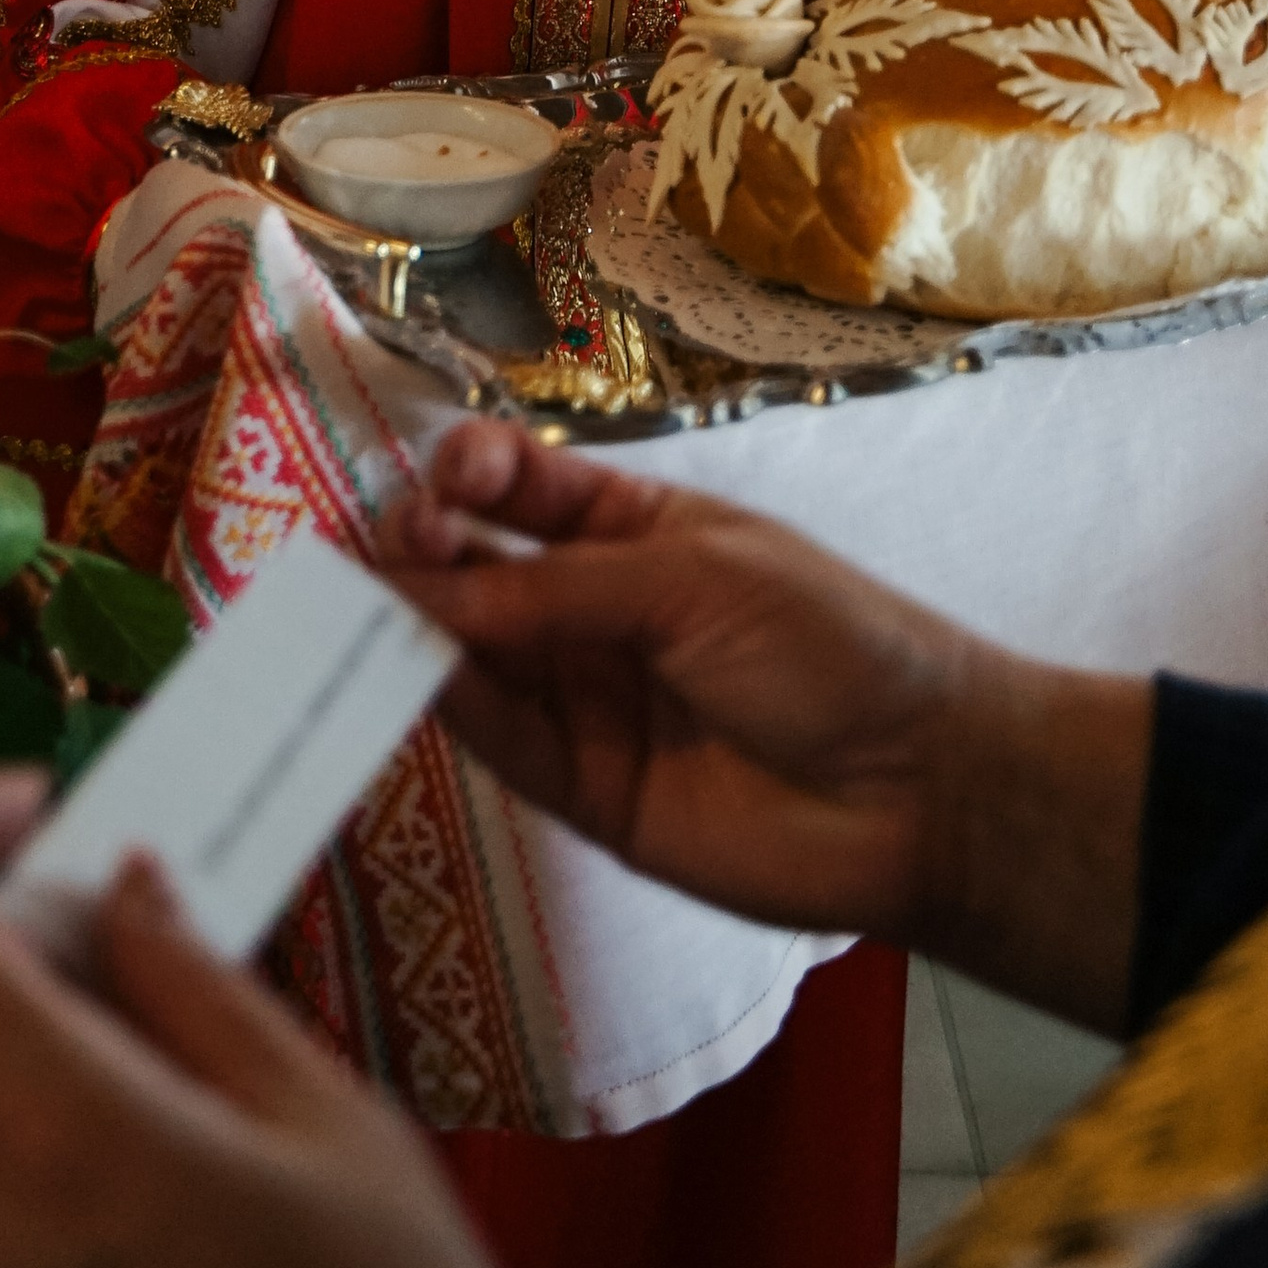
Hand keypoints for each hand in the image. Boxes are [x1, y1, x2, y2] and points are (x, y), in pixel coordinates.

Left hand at [0, 769, 549, 1267]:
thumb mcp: (337, 1130)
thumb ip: (201, 988)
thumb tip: (122, 884)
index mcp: (62, 1135)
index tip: (34, 807)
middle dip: (48, 980)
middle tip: (171, 987)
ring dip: (53, 1094)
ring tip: (198, 1146)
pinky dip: (48, 1197)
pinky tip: (167, 1246)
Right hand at [382, 424, 1150, 1033]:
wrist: (917, 792)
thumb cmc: (829, 646)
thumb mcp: (694, 580)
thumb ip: (556, 588)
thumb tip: (427, 584)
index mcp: (636, 528)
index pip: (527, 487)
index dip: (473, 474)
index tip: (444, 477)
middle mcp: (596, 608)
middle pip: (481, 567)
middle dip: (423, 546)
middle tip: (386, 544)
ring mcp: (585, 698)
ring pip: (472, 652)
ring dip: (412, 626)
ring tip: (350, 604)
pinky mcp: (580, 788)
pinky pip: (495, 738)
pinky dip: (439, 706)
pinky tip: (398, 673)